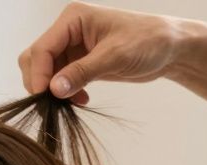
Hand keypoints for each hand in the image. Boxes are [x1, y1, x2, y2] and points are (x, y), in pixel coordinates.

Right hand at [19, 2, 188, 103]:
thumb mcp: (115, 56)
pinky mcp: (79, 61)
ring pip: (45, 71)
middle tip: (54, 103)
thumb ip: (83, 72)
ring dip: (53, 90)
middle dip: (41, 81)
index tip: (44, 96)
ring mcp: (72, 46)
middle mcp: (68, 30)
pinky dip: (64, 92)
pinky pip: (59, 79)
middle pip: (36, 58)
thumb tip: (54, 89)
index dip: (39, 74)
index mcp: (73, 18)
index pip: (42, 47)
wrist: (170, 48)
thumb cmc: (148, 41)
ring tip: (71, 102)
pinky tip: (81, 100)